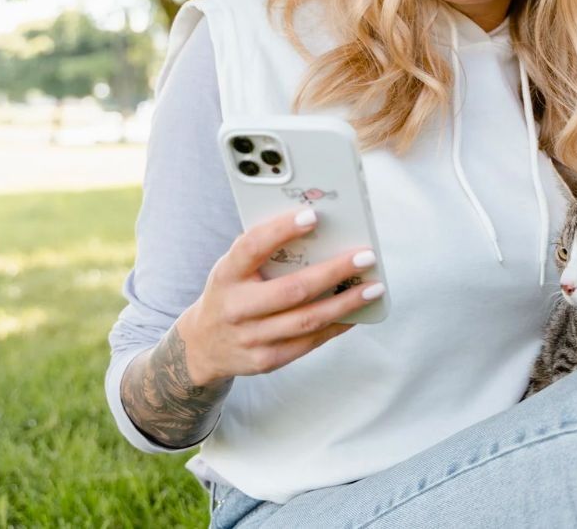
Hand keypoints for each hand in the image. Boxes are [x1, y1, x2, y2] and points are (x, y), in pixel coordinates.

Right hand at [175, 207, 384, 384]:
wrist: (203, 345)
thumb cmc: (230, 293)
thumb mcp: (233, 268)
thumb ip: (263, 251)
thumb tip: (318, 232)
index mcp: (226, 274)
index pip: (252, 247)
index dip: (282, 230)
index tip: (313, 216)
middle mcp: (236, 308)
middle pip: (292, 289)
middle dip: (334, 272)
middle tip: (366, 257)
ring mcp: (250, 338)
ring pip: (307, 320)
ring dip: (346, 303)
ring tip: (373, 288)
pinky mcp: (266, 361)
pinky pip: (309, 343)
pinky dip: (336, 326)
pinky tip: (356, 313)